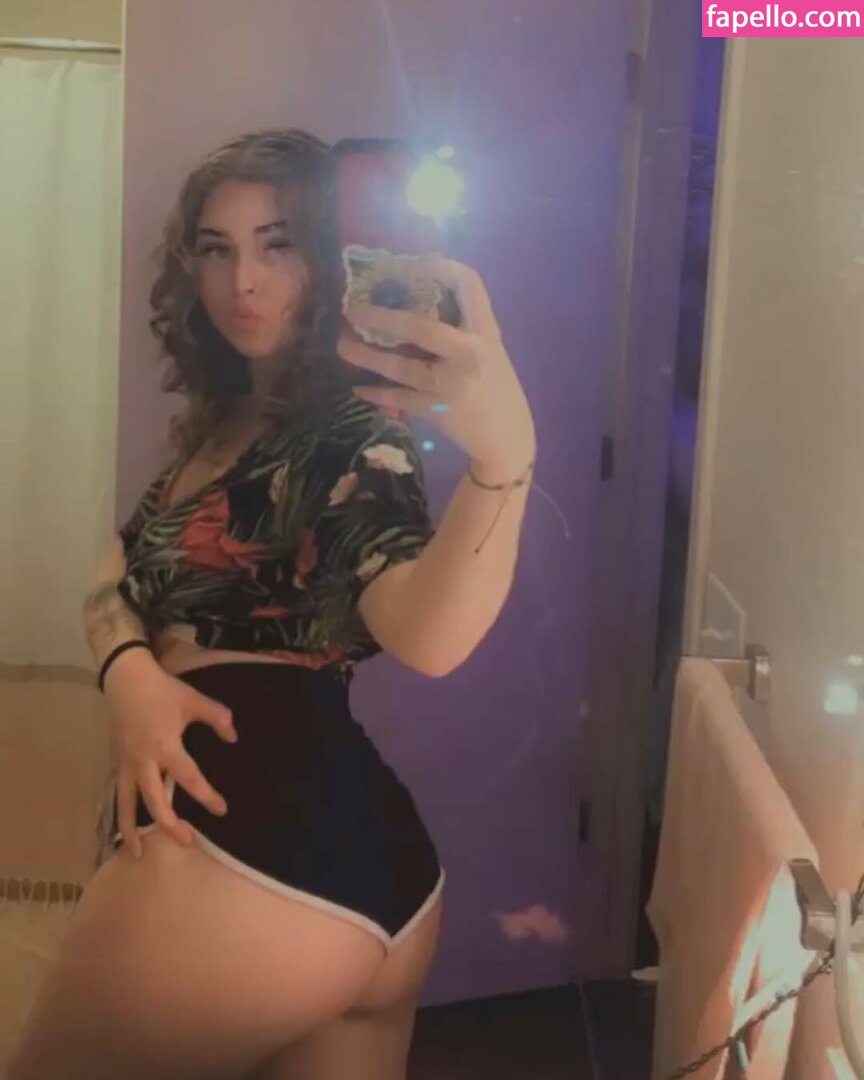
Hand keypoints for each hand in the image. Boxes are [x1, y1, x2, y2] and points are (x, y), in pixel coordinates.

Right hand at [103, 649, 237, 856]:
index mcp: (165, 747)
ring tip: (136, 854)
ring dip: (132, 830)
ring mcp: (126, 764)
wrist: (126, 679)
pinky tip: (125, 830)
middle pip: (155, 801)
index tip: (221, 809)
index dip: (207, 796)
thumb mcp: (194, 701)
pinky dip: (121, 813)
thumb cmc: (163, 691)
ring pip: (126, 804)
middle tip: (187, 842)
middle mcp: (144, 761)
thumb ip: (217, 718)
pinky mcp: (117, 762)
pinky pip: (118, 794)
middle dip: (169, 825)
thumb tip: (234, 737)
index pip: (189, 778)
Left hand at [337, 256, 535, 480]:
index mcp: (486, 331)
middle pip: (423, 328)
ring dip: (368, 356)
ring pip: (402, 368)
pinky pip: (400, 399)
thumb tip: (409, 299)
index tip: (407, 260)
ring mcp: (453, 384)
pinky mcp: (438, 411)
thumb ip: (460, 327)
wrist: (508, 437)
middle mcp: (471, 353)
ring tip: (341, 346)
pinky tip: (359, 388)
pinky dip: (378, 393)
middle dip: (383, 317)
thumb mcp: (488, 349)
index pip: (469, 284)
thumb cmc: (495, 386)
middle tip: (353, 309)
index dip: (439, 266)